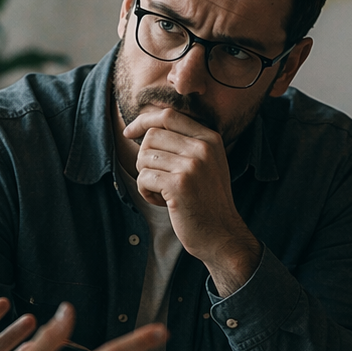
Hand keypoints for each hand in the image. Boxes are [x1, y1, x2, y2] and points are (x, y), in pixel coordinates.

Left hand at [123, 108, 260, 294]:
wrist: (222, 234)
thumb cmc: (207, 201)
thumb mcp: (207, 163)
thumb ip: (186, 142)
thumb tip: (147, 127)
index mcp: (210, 138)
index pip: (168, 115)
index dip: (143, 121)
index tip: (129, 132)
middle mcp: (203, 148)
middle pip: (151, 136)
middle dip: (145, 158)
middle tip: (157, 178)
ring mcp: (192, 165)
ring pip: (144, 157)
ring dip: (145, 177)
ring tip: (162, 192)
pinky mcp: (179, 184)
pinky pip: (143, 177)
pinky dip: (145, 192)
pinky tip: (161, 202)